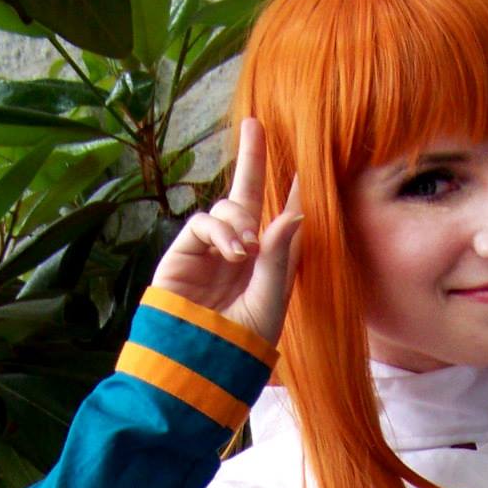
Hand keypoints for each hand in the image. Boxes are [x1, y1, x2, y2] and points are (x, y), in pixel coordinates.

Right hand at [150, 116, 303, 350]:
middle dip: (251, 158)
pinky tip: (233, 251)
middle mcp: (240, 252)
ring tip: (246, 249)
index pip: (280, 219)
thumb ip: (280, 255)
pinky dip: (220, 230)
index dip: (290, 192)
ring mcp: (211, 250)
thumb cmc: (241, 342)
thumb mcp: (270, 298)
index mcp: (266, 263)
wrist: (199, 363)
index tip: (303, 168)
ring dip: (240, 220)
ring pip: (227, 208)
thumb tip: (295, 211)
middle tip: (255, 124)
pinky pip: (203, 222)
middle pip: (247, 195)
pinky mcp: (184, 253)